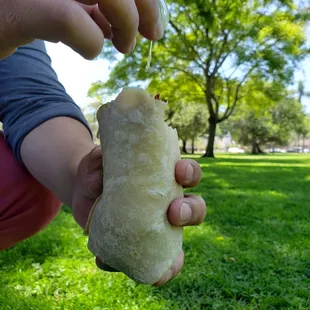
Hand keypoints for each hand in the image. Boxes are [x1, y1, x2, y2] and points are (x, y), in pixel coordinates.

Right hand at [0, 0, 163, 59]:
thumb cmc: (27, 10)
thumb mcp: (66, 1)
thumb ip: (95, 4)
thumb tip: (126, 23)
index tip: (154, 25)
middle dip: (146, 8)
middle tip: (152, 35)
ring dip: (126, 25)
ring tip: (123, 46)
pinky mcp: (18, 9)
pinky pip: (70, 20)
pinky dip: (91, 43)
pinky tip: (88, 50)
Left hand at [72, 146, 206, 285]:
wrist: (83, 193)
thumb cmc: (97, 173)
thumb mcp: (95, 162)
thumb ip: (97, 163)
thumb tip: (100, 182)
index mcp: (161, 178)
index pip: (187, 174)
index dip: (190, 173)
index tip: (180, 171)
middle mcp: (166, 202)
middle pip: (194, 208)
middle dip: (191, 211)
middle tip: (174, 211)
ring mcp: (156, 227)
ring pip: (179, 243)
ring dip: (179, 254)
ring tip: (170, 263)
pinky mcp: (140, 248)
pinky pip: (157, 265)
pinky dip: (158, 273)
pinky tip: (153, 277)